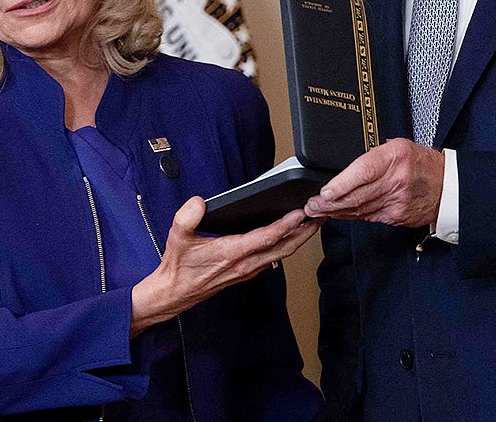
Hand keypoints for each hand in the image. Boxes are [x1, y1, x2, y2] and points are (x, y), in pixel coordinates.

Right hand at [130, 197, 320, 335]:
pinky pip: (273, 259)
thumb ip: (187, 217)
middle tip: (320, 216)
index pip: (267, 238)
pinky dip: (286, 246)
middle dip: (305, 233)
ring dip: (299, 240)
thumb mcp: (177, 237)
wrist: (174, 293)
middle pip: (284, 248)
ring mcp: (248, 270)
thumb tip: (199, 202)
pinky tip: (289, 237)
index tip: (301, 212)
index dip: (286, 225)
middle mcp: (245, 264)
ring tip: (312, 224)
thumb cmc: (178, 267)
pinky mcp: (246, 273)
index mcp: (232, 253)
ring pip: (281, 255)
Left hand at [303, 138, 444, 227]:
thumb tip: (346, 168)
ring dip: (336, 211)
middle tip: (311, 204)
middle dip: (330, 202)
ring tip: (317, 210)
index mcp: (395, 157)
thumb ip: (373, 155)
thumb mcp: (398, 147)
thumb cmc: (422, 163)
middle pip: (357, 195)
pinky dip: (350, 216)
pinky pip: (368, 217)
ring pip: (359, 209)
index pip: (364, 171)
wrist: (448, 187)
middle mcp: (396, 181)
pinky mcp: (396, 217)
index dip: (342, 184)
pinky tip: (338, 214)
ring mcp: (397, 202)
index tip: (325, 191)